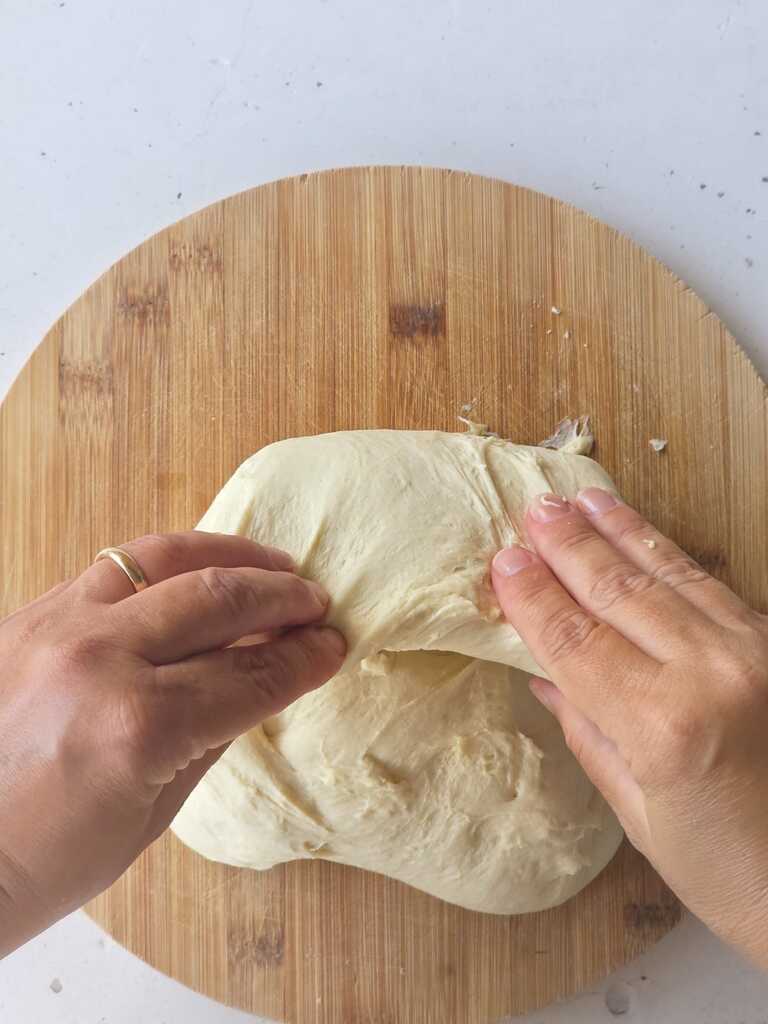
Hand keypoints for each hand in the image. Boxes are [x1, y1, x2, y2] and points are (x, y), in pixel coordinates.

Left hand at [0, 532, 344, 956]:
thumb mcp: (156, 810)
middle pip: (217, 600)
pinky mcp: (27, 614)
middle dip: (281, 597)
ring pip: (162, 559)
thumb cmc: (54, 858)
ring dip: (229, 557)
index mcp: (137, 726)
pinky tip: (198, 574)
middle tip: (316, 602)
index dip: (304, 659)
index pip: (250, 676)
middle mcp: (97, 659)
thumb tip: (267, 671)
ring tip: (272, 565)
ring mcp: (54, 626)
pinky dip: (167, 565)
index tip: (334, 645)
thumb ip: (217, 726)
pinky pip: (112, 568)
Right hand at [492, 489, 767, 965]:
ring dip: (618, 532)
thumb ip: (586, 730)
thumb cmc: (727, 869)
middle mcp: (711, 675)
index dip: (533, 599)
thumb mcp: (638, 812)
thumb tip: (541, 673)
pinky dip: (666, 553)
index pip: (576, 643)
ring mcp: (752, 651)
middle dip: (569, 548)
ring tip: (579, 501)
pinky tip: (640, 533)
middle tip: (533, 511)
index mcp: (664, 728)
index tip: (503, 563)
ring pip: (667, 574)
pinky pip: (708, 584)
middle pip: (617, 594)